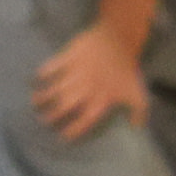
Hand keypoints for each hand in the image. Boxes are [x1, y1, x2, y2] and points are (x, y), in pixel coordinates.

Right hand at [30, 26, 146, 140]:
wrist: (120, 38)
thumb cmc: (127, 68)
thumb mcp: (138, 91)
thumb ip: (139, 112)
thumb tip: (137, 127)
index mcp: (101, 100)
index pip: (83, 121)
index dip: (72, 131)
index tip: (63, 137)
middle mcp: (85, 90)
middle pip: (62, 109)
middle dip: (50, 117)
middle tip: (45, 120)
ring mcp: (74, 74)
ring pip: (52, 91)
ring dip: (41, 98)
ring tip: (36, 102)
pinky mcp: (67, 58)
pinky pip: (49, 68)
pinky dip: (41, 74)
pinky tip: (37, 79)